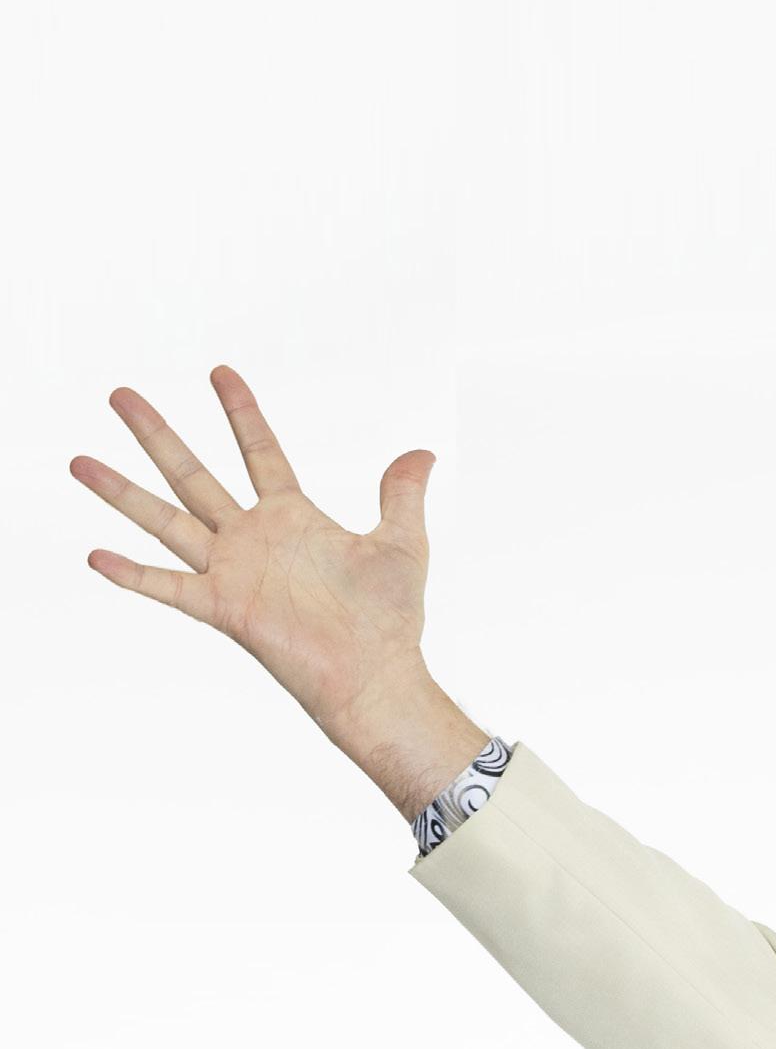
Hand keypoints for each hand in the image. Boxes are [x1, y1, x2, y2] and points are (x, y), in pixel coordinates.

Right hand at [71, 364, 488, 817]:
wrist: (376, 677)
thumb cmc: (390, 621)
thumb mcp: (402, 545)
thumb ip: (401, 496)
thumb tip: (422, 453)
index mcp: (292, 518)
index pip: (259, 452)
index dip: (240, 412)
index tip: (219, 371)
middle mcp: (253, 539)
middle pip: (192, 474)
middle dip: (156, 433)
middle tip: (119, 393)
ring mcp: (232, 572)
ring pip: (165, 520)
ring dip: (122, 492)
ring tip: (79, 461)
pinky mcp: (223, 608)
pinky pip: (168, 588)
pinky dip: (132, 575)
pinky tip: (95, 556)